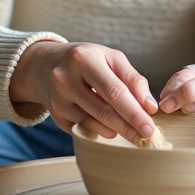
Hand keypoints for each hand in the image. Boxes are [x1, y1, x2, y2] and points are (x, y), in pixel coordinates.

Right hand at [10, 40, 158, 142]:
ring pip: (93, 124)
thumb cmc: (86, 60)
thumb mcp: (110, 58)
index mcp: (83, 59)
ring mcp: (58, 100)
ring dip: (116, 131)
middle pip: (104, 111)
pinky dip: (100, 131)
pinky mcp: (55, 116)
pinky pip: (83, 129)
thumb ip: (132, 79)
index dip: (134, 112)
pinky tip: (110, 128)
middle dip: (129, 127)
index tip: (150, 127)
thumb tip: (149, 107)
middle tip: (147, 137)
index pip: (114, 91)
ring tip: (132, 132)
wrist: (44, 65)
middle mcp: (65, 79)